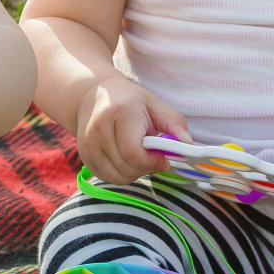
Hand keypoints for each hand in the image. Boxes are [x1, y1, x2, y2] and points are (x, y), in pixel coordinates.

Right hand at [75, 75, 192, 186]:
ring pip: (118, 177)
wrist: (92, 95)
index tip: (162, 157)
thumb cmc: (130, 102)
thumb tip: (189, 147)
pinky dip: (121, 174)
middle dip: (147, 168)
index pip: (133, 153)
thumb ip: (175, 125)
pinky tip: (125, 158)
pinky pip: (108, 178)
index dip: (152, 162)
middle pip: (127, 168)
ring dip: (135, 173)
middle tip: (153, 155)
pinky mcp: (84, 156)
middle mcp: (98, 130)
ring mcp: (87, 144)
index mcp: (120, 114)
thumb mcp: (155, 105)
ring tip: (139, 156)